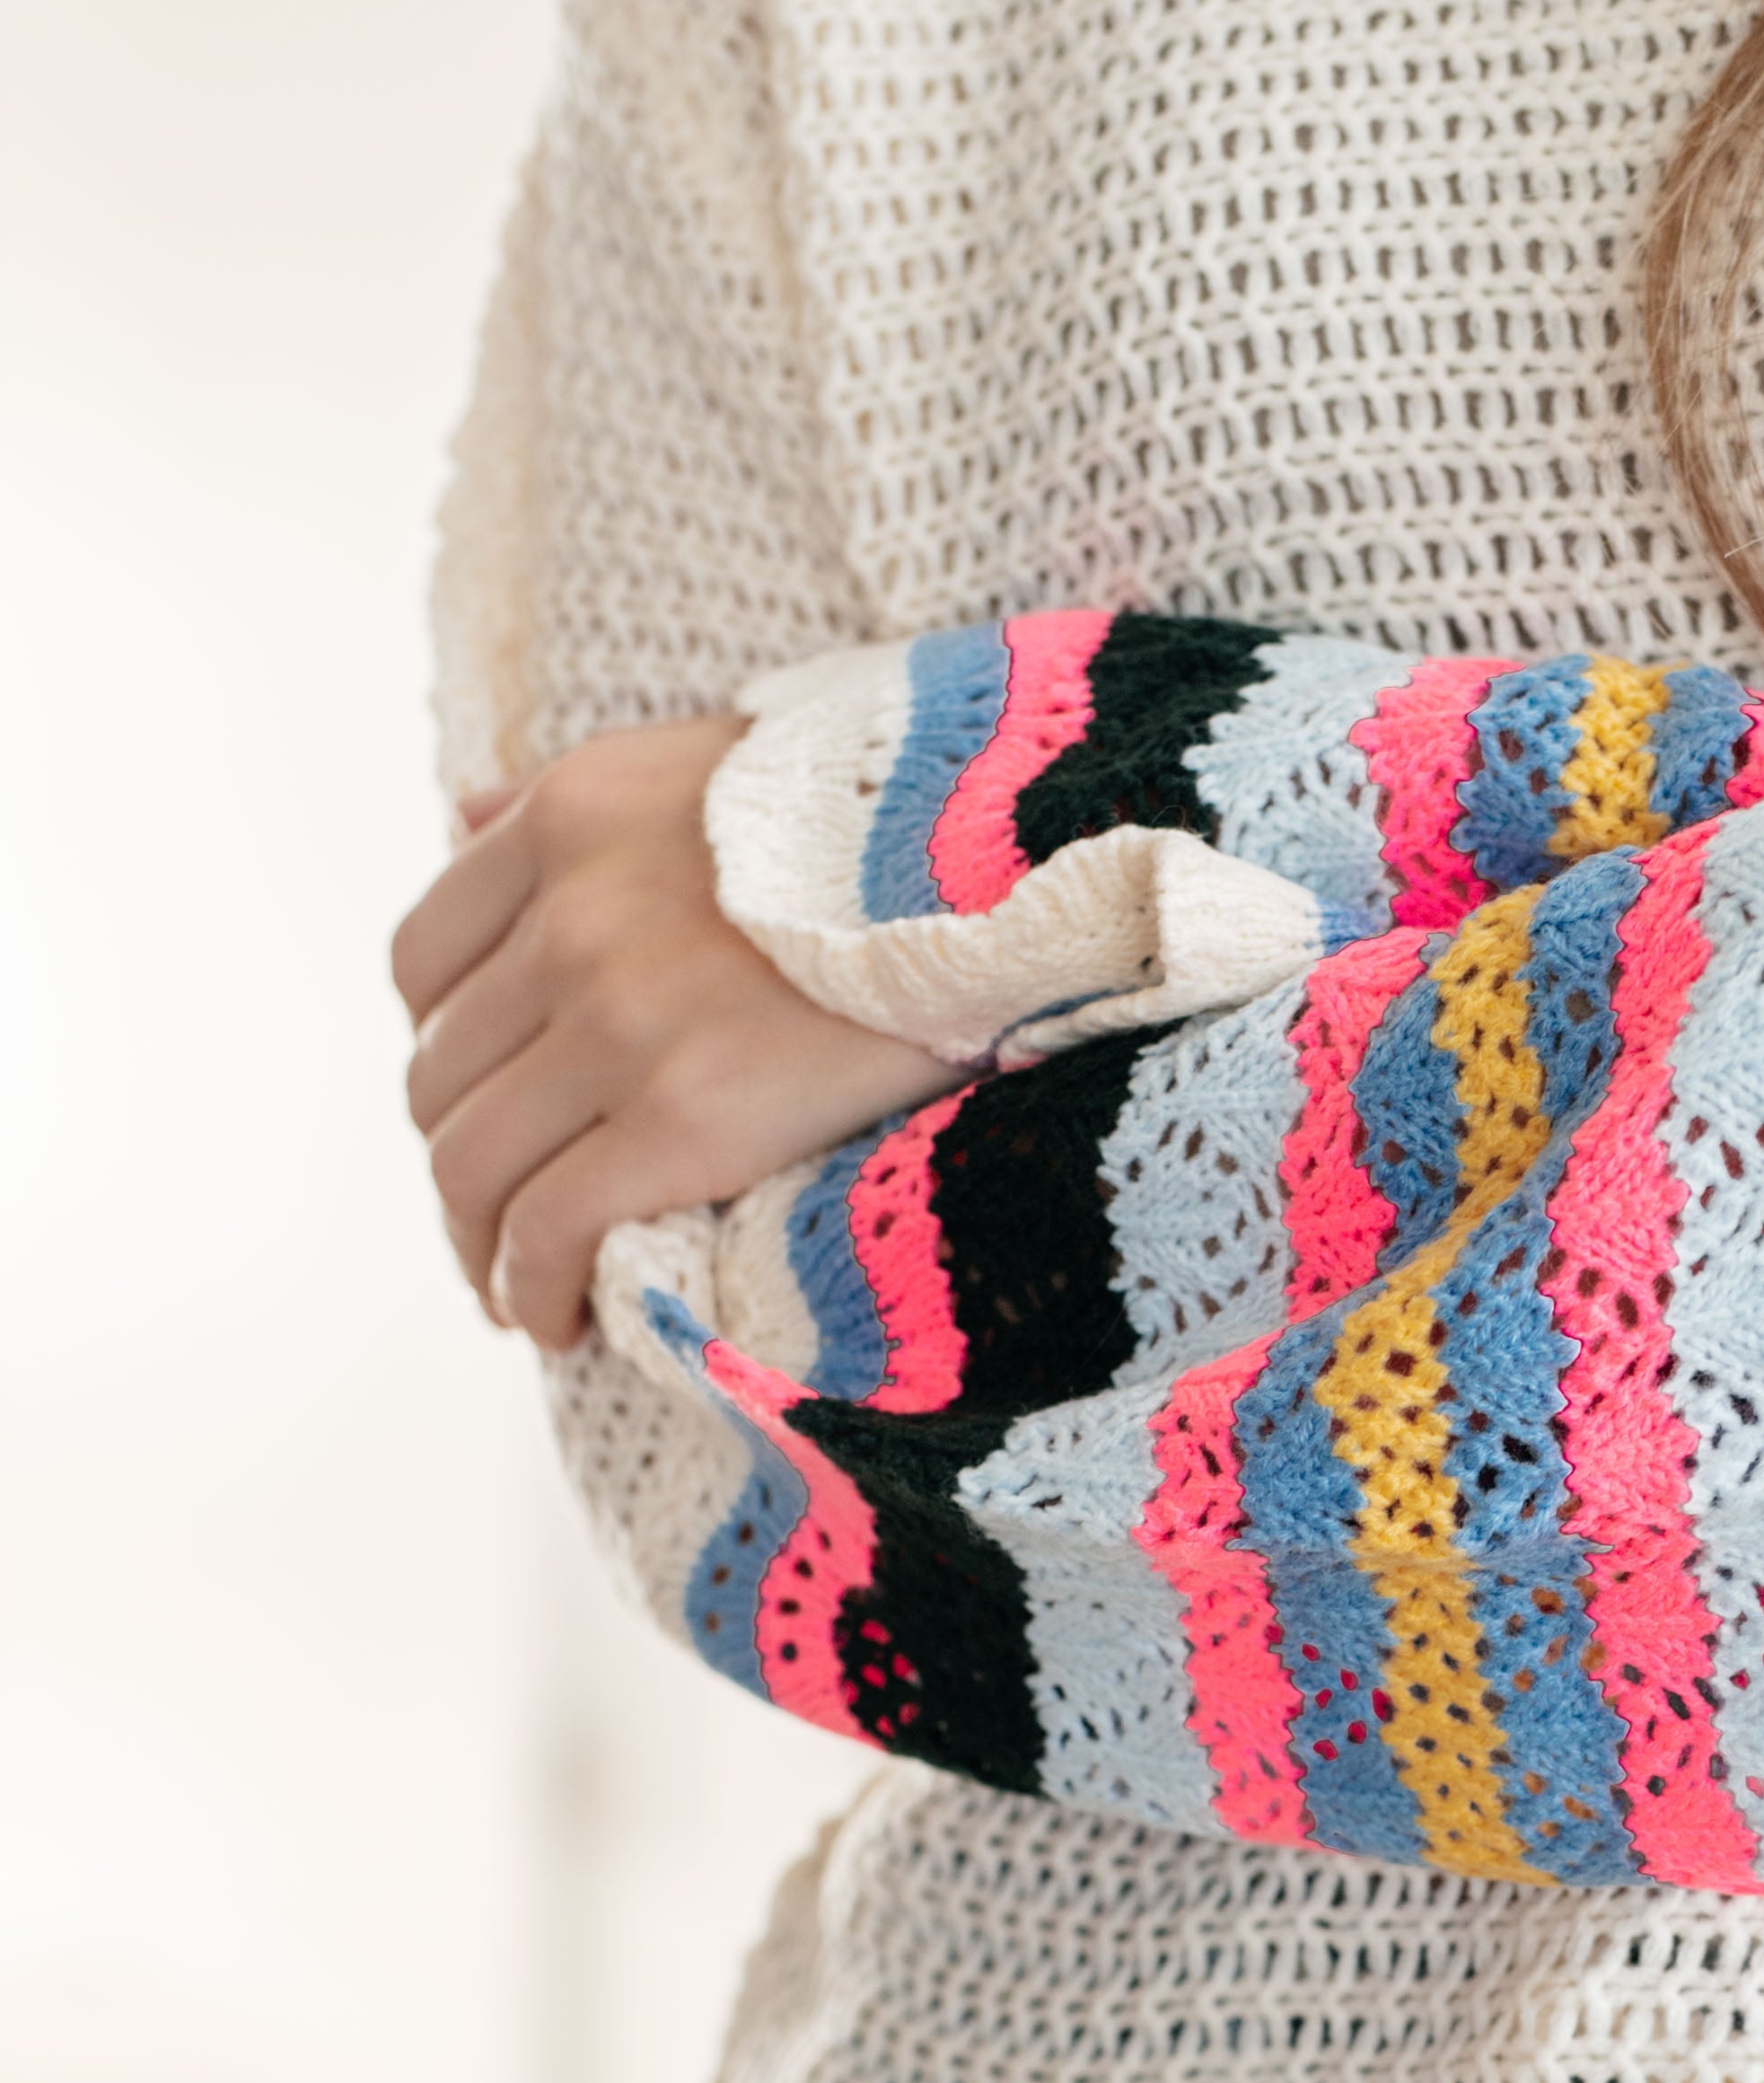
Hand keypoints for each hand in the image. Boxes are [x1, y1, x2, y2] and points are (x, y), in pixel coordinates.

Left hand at [392, 714, 948, 1347]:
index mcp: (567, 821)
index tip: (485, 1109)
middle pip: (442, 1077)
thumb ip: (585, 796)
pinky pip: (545, 1228)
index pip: (425, 962)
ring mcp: (620, 1019)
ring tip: (518, 1293)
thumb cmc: (887, 831)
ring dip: (479, 1246)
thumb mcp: (713, 759)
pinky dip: (526, 1288)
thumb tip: (467, 817)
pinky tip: (554, 1323)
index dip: (443, 1053)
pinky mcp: (683, 1119)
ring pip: (471, 1163)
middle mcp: (571, 917)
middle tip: (508, 1222)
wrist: (1018, 874)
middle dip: (463, 1164)